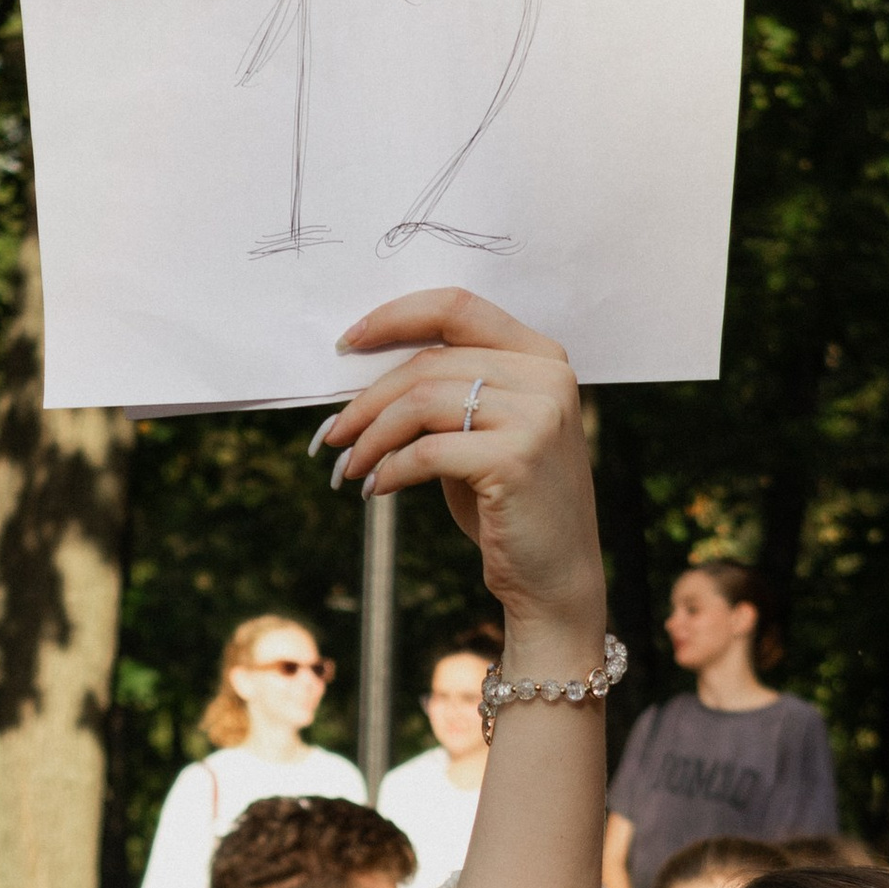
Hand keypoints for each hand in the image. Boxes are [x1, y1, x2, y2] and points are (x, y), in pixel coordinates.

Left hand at [323, 292, 603, 648]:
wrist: (555, 579)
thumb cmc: (508, 504)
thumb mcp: (481, 434)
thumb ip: (447, 393)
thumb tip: (363, 374)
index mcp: (541, 356)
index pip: (457, 308)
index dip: (394, 318)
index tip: (347, 344)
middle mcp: (546, 377)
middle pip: (430, 362)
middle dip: (368, 399)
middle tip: (333, 433)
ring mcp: (537, 415)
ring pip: (422, 402)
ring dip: (372, 436)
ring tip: (350, 465)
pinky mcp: (517, 458)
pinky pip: (428, 451)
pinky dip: (390, 469)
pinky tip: (376, 489)